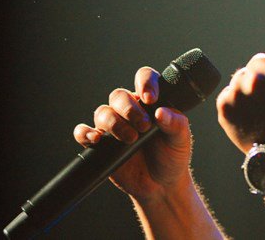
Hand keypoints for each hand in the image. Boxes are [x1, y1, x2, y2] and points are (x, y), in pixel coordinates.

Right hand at [73, 67, 192, 201]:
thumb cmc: (173, 156)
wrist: (161, 185)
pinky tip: (97, 139)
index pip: (144, 78)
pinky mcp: (101, 144)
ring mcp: (114, 126)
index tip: (150, 98)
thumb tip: (161, 112)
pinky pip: (83, 132)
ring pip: (103, 112)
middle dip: (129, 109)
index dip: (145, 83)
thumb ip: (175, 124)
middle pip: (119, 95)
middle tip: (144, 126)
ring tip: (131, 139)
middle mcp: (131, 110)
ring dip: (114, 123)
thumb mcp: (181, 139)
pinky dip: (85, 133)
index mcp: (151, 102)